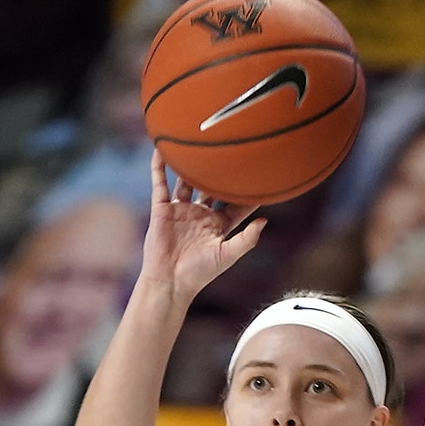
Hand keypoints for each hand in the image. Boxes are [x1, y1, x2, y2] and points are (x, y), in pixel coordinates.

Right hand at [143, 147, 265, 307]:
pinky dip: (159, 168)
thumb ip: (247, 238)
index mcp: (218, 224)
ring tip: (197, 143)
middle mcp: (200, 213)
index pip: (236, 201)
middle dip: (220, 170)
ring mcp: (181, 210)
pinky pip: (160, 184)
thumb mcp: (228, 254)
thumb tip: (265, 220)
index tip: (261, 172)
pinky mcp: (162, 210)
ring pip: (186, 181)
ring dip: (190, 165)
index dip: (248, 189)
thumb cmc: (200, 273)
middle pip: (212, 186)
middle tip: (231, 148)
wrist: (170, 282)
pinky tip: (161, 150)